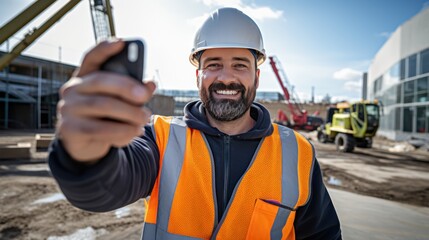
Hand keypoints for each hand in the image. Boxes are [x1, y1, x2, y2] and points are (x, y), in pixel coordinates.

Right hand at [56, 40, 155, 162]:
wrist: (85, 145)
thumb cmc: (105, 118)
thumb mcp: (120, 103)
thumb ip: (134, 92)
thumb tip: (150, 84)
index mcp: (85, 77)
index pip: (91, 58)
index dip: (104, 49)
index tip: (121, 42)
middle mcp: (72, 89)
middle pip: (100, 81)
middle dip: (125, 87)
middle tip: (145, 96)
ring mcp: (68, 109)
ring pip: (101, 105)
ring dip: (128, 112)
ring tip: (145, 118)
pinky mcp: (70, 130)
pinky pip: (100, 129)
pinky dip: (122, 131)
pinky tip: (135, 132)